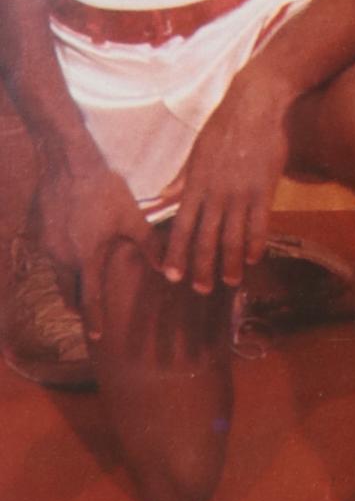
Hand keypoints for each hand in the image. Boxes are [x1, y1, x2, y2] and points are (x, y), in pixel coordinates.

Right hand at [33, 142, 152, 318]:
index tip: (96, 337)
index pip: (89, 298)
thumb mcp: (131, 217)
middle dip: (77, 304)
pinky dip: (61, 259)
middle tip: (85, 314)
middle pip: (68, 290)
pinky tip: (70, 251)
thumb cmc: (104, 189)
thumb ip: (149, 245)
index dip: (93, 319)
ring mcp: (47, 244)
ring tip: (79, 286)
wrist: (68, 162)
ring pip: (57, 272)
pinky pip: (50, 253)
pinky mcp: (39, 230)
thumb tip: (169, 269)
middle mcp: (62, 257)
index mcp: (86, 258)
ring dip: (68, 282)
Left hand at [164, 69, 294, 296]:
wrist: (256, 104)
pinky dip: (256, 244)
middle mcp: (215, 194)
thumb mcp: (196, 152)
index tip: (173, 276)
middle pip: (205, 239)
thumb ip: (181, 180)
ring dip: (229, 263)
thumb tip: (161, 198)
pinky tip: (254, 258)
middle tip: (200, 289)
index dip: (177, 254)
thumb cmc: (223, 126)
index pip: (182, 227)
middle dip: (201, 267)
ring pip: (232, 237)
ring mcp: (241, 193)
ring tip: (230, 281)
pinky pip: (260, 224)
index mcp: (195, 185)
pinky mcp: (265, 189)